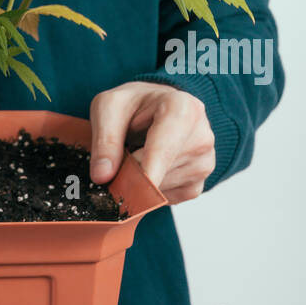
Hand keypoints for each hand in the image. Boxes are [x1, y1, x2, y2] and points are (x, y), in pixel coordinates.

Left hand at [88, 81, 215, 204]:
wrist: (154, 109)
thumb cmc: (134, 105)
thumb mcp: (108, 107)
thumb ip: (105, 138)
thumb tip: (102, 176)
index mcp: (183, 109)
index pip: (164, 148)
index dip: (147, 172)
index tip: (134, 192)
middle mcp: (201, 137)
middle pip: (158, 172)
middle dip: (131, 172)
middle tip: (120, 154)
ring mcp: (203, 164)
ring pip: (159, 189)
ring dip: (139, 180)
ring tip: (138, 153)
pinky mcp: (197, 186)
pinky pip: (165, 199)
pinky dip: (149, 190)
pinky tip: (148, 166)